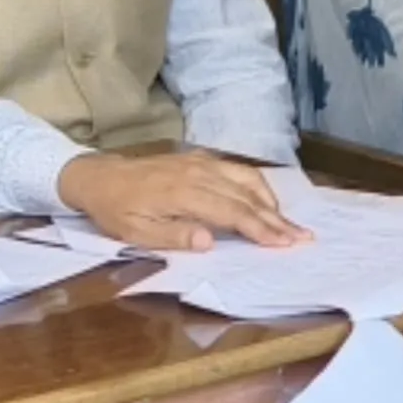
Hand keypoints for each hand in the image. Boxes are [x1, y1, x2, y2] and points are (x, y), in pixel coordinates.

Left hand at [57, 150, 306, 254]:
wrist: (99, 177)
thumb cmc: (117, 211)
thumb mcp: (135, 233)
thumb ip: (173, 236)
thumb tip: (209, 241)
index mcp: (183, 194)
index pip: (232, 213)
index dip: (260, 229)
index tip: (285, 243)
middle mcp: (198, 174)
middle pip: (246, 198)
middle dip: (277, 219)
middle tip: (303, 236)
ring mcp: (201, 163)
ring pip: (247, 180)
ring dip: (272, 202)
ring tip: (290, 222)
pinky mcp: (200, 159)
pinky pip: (237, 169)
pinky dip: (258, 185)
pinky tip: (266, 199)